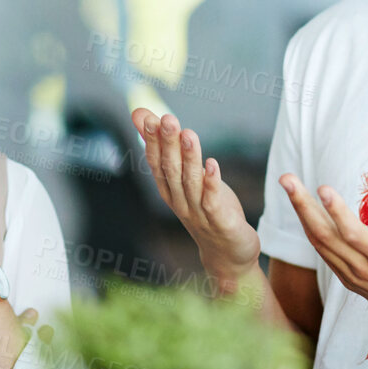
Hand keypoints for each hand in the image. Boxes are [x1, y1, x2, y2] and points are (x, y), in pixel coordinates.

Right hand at [131, 108, 259, 283]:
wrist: (227, 254)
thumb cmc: (207, 210)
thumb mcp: (186, 177)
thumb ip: (166, 146)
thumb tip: (140, 114)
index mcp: (169, 190)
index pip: (156, 162)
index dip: (151, 141)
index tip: (147, 117)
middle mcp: (180, 201)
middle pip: (171, 170)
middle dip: (168, 143)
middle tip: (167, 119)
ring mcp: (199, 213)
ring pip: (191, 182)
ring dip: (189, 158)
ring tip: (189, 134)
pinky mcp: (221, 222)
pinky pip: (213, 201)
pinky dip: (212, 183)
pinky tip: (213, 164)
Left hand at [277, 174, 367, 331]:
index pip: (354, 235)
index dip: (337, 212)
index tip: (322, 188)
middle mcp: (366, 270)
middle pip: (325, 236)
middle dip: (302, 206)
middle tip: (287, 179)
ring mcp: (356, 277)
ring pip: (320, 244)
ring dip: (302, 215)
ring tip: (290, 187)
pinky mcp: (352, 281)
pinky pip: (325, 254)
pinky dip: (312, 232)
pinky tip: (305, 212)